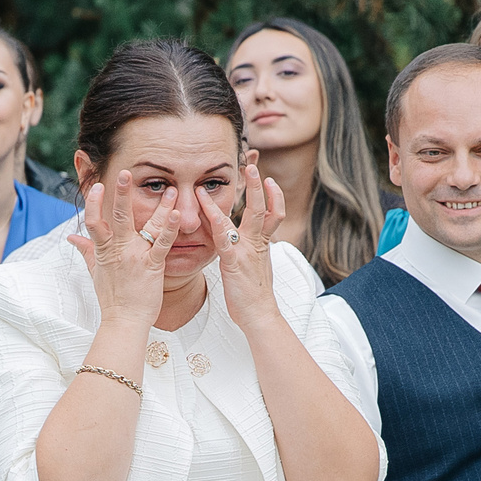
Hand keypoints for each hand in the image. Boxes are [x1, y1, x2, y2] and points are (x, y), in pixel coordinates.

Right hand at [68, 176, 177, 334]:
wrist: (124, 321)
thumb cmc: (111, 298)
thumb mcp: (95, 271)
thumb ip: (86, 250)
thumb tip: (72, 237)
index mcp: (104, 250)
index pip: (93, 221)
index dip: (94, 203)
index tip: (99, 186)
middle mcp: (119, 249)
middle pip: (118, 216)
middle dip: (121, 193)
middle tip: (126, 173)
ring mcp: (136, 256)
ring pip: (146, 226)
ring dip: (159, 206)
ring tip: (170, 189)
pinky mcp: (152, 266)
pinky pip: (162, 244)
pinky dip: (170, 228)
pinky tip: (177, 214)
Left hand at [199, 153, 283, 319]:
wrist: (258, 315)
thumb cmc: (253, 294)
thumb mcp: (255, 266)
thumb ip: (253, 249)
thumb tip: (249, 240)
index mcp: (262, 244)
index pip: (272, 213)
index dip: (272, 195)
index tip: (268, 177)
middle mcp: (257, 243)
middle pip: (263, 209)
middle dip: (259, 186)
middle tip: (253, 166)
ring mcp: (247, 251)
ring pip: (251, 217)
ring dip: (246, 194)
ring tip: (240, 176)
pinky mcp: (234, 263)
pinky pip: (225, 239)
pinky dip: (215, 222)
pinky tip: (207, 209)